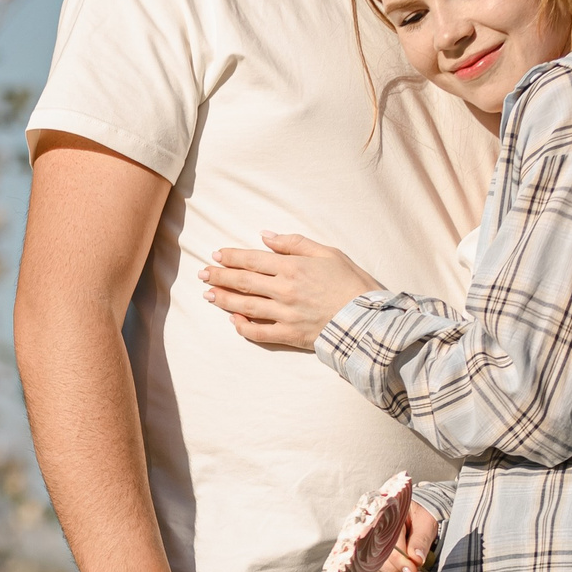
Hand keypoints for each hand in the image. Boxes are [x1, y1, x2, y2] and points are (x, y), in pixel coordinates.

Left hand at [200, 232, 381, 349]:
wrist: (369, 318)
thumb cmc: (352, 282)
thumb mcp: (328, 252)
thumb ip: (295, 243)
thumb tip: (265, 236)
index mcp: (292, 267)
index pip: (252, 260)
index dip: (231, 257)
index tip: (216, 255)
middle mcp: (284, 290)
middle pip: (243, 282)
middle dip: (219, 276)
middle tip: (202, 273)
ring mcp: (285, 314)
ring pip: (245, 306)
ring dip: (224, 299)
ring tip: (208, 295)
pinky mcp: (290, 335)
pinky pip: (259, 333)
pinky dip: (244, 328)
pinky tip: (233, 321)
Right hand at [367, 503, 438, 571]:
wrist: (414, 517)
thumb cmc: (419, 517)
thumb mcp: (425, 523)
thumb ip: (421, 541)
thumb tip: (416, 560)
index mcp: (382, 523)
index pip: (388, 550)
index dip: (402, 564)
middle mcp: (369, 539)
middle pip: (382, 567)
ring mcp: (368, 554)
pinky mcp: (372, 567)